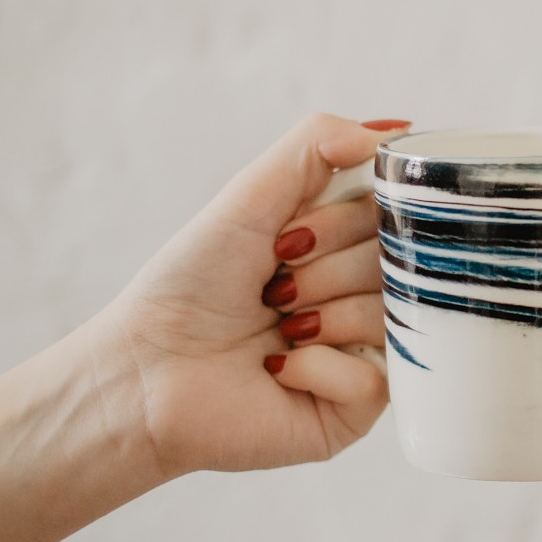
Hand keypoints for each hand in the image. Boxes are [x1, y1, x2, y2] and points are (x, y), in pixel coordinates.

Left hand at [90, 113, 410, 478]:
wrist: (144, 373)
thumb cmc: (189, 286)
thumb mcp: (251, 197)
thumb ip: (319, 145)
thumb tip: (396, 131)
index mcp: (346, 245)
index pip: (393, 215)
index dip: (342, 221)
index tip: (287, 237)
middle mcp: (364, 295)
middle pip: (397, 263)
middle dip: (324, 270)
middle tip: (272, 288)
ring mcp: (366, 352)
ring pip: (393, 315)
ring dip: (320, 316)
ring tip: (275, 330)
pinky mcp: (358, 409)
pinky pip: (377, 377)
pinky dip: (318, 367)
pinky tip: (279, 370)